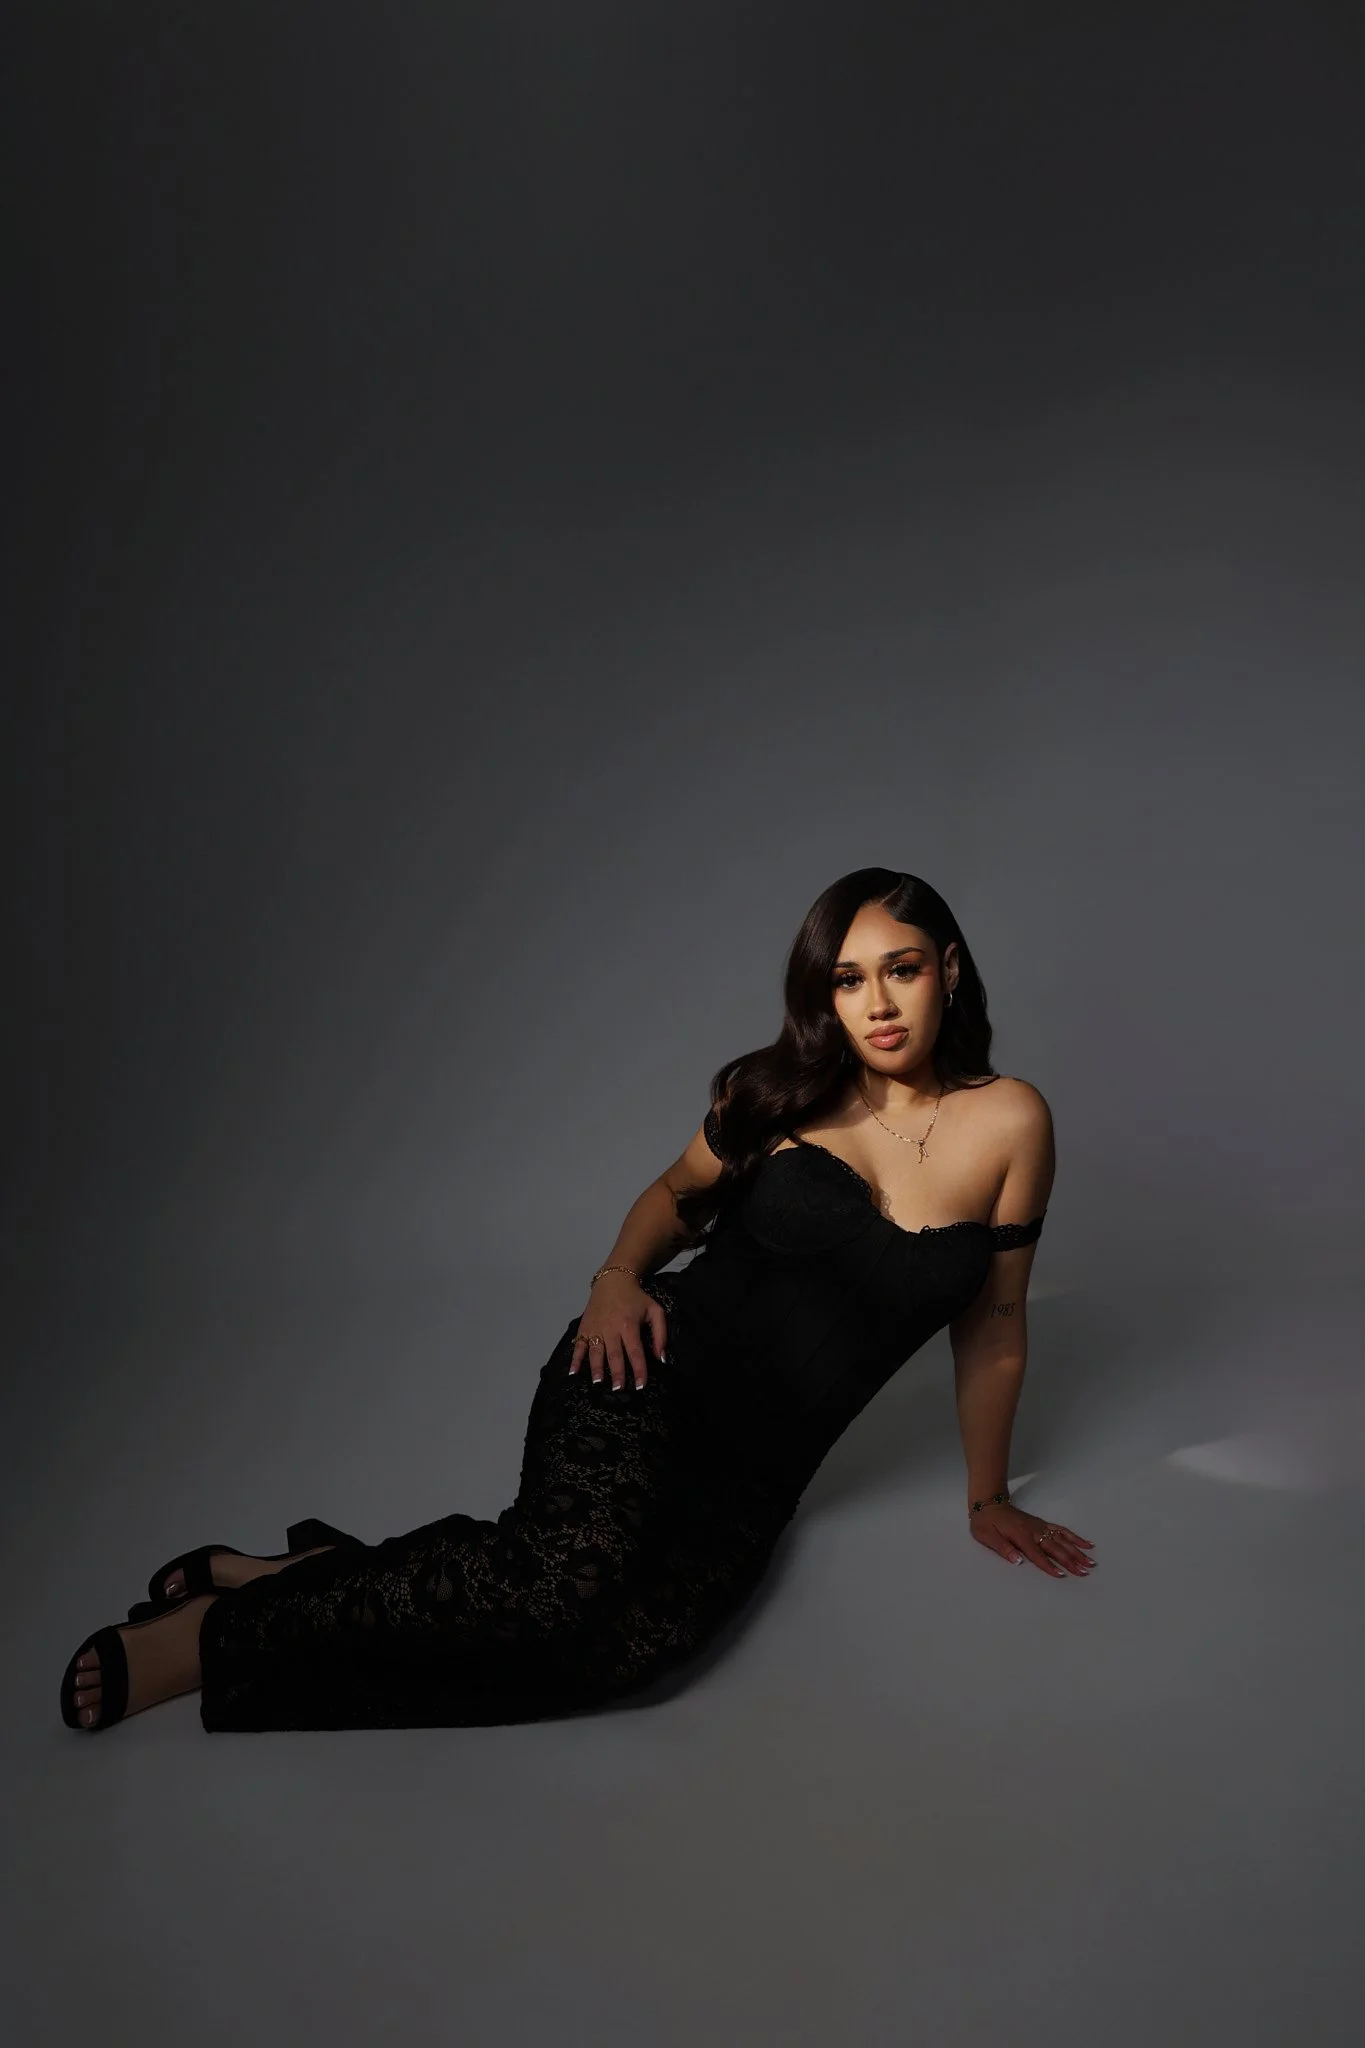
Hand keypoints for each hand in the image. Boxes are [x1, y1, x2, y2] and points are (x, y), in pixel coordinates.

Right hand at [568, 1276, 667, 1391]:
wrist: (613, 1280)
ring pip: (595, 1351)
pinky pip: (579, 1345)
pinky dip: (575, 1359)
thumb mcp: (655, 1310)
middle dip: (617, 1373)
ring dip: (596, 1368)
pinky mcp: (584, 1328)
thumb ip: (660, 1334)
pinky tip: (573, 1372)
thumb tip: (661, 1358)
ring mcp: (595, 1328)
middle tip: (618, 1389)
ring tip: (598, 1382)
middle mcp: (611, 1328)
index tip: (641, 1386)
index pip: (635, 1351)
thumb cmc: (636, 1298)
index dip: (639, 1369)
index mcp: (629, 1325)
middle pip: (614, 1354)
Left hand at [969, 1503, 1094, 1576]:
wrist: (988, 1503)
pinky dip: (1075, 1537)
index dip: (1049, 1566)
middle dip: (1071, 1560)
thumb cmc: (985, 1523)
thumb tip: (1018, 1561)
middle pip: (1055, 1548)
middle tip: (1084, 1572)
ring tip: (1090, 1561)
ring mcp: (1040, 1526)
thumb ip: (1003, 1548)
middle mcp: (1034, 1531)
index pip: (1037, 1554)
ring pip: (1062, 1539)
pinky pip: (1061, 1530)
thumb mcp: (987, 1536)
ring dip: (1077, 1551)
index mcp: (1020, 1536)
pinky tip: (1086, 1543)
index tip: (1062, 1575)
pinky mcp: (1042, 1524)